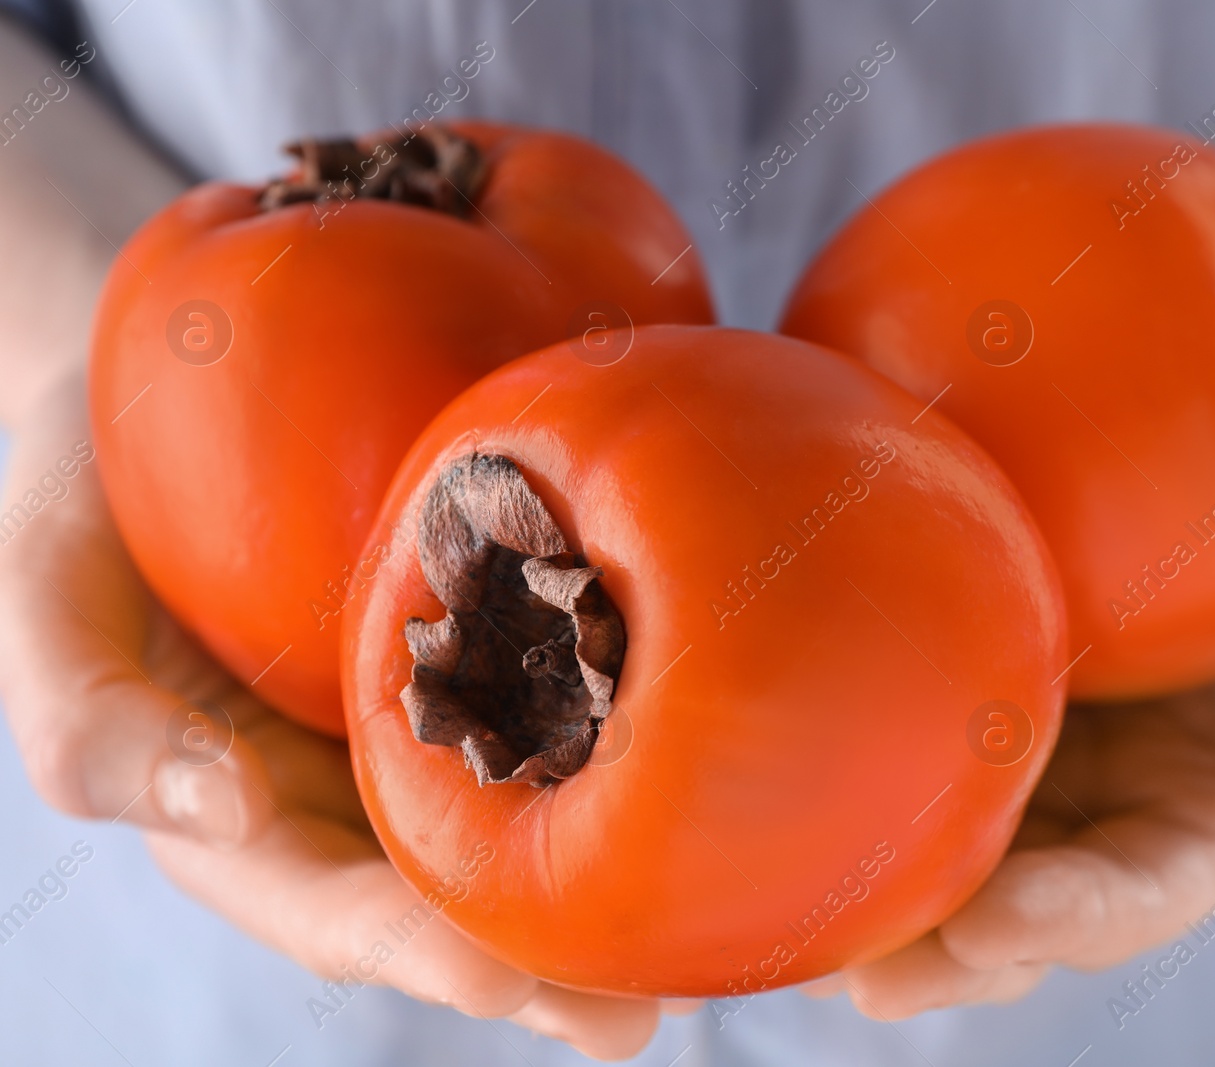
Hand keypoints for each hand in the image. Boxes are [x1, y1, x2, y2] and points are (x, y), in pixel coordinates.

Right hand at [0, 370, 662, 1060]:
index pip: (338, 906)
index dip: (413, 948)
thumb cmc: (91, 497)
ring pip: (534, 821)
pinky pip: (570, 707)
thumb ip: (91, 722)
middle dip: (547, 968)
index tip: (499, 982)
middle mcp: (357, 791)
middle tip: (639, 1019)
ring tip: (708, 946)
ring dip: (616, 889)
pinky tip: (717, 768)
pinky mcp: (502, 647)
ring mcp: (440, 722)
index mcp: (249, 817)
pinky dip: (639, 749)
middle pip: (460, 897)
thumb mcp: (49, 594)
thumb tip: (225, 807)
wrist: (177, 395)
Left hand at [814, 402, 1214, 1016]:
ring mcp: (994, 698)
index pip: (1125, 891)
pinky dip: (808, 701)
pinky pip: (865, 669)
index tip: (994, 929)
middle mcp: (1075, 774)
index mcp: (1184, 807)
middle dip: (932, 939)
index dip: (1068, 921)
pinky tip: (744, 705)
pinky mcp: (935, 610)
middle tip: (861, 967)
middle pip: (994, 881)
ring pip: (908, 799)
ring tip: (766, 891)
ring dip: (844, 855)